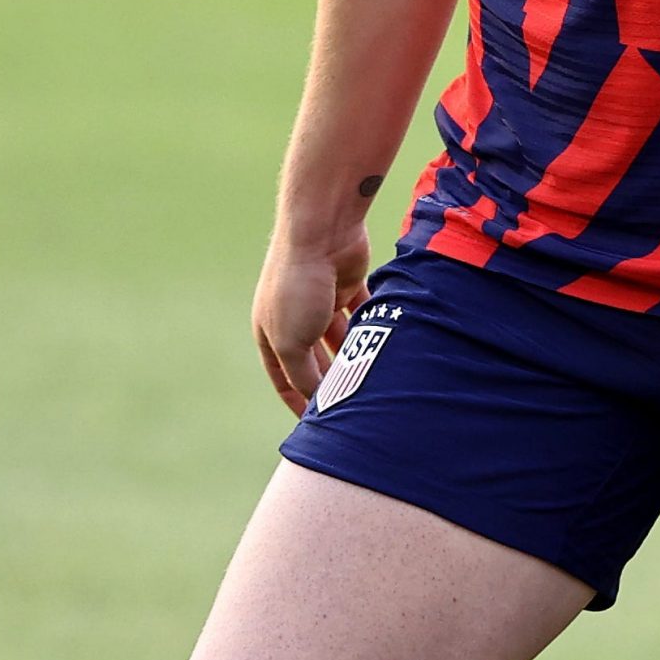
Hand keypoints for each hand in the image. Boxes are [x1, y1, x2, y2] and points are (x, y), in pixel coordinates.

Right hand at [252, 223, 371, 414]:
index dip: (298, 401)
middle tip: (354, 405)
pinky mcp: (350, 284)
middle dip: (332, 381)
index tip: (315, 426)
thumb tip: (318, 402)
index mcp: (270, 332)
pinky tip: (389, 346)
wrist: (321, 233)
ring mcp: (323, 300)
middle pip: (316, 359)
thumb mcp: (291, 342)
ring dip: (355, 357)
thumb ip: (303, 374)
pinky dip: (373, 327)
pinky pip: (365, 312)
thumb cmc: (297, 287)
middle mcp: (295, 317)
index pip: (284, 377)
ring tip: (374, 381)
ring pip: (343, 338)